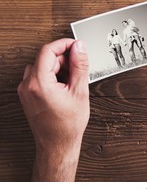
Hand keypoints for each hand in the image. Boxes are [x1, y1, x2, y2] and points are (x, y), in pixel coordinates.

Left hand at [17, 38, 89, 180]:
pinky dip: (52, 76)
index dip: (64, 44)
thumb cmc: (68, 124)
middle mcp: (28, 85)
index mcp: (39, 83)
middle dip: (63, 59)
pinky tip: (64, 86)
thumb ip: (79, 66)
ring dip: (58, 67)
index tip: (76, 46)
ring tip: (72, 81)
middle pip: (45, 58)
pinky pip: (39, 76)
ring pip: (42, 66)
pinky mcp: (27, 95)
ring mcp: (25, 90)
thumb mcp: (79, 91)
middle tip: (79, 68)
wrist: (57, 144)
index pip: (48, 50)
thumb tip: (79, 48)